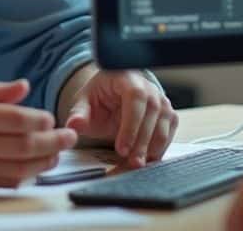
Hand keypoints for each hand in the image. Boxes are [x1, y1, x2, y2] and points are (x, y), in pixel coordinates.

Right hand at [0, 79, 76, 189]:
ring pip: (19, 168)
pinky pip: (6, 183)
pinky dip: (26, 177)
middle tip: (69, 137)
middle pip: (23, 146)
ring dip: (45, 162)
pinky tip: (36, 168)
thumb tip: (24, 86)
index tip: (51, 118)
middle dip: (53, 142)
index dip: (39, 119)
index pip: (14, 118)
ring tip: (58, 154)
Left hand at [61, 68, 177, 168]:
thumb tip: (74, 125)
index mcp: (127, 79)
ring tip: (136, 164)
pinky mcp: (168, 115)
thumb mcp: (84, 102)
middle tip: (131, 162)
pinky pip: (169, 134)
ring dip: (152, 148)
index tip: (121, 148)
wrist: (112, 94)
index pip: (135, 98)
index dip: (130, 125)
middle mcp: (149, 88)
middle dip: (142, 142)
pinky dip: (159, 149)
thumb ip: (79, 114)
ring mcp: (162, 101)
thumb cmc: (100, 97)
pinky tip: (146, 160)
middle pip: (152, 114)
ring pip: (164, 125)